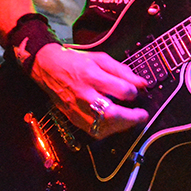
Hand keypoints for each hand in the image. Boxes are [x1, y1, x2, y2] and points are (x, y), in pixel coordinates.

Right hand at [32, 44, 150, 138]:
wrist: (49, 68)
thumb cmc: (76, 62)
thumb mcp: (101, 59)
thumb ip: (122, 71)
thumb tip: (142, 83)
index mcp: (92, 76)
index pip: (121, 89)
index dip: (133, 92)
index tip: (136, 91)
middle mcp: (84, 95)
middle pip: (111, 114)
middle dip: (131, 118)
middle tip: (142, 115)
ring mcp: (77, 109)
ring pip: (102, 127)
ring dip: (121, 126)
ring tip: (130, 120)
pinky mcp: (73, 118)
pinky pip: (94, 131)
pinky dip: (108, 130)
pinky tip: (114, 123)